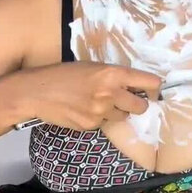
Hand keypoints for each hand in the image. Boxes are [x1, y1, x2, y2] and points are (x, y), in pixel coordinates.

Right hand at [18, 62, 161, 129]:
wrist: (37, 91)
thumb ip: (114, 76)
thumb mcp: (93, 67)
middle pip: (142, 106)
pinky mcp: (90, 125)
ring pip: (123, 117)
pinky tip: (83, 110)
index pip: (150, 83)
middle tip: (128, 101)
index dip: (154, 88)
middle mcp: (111, 93)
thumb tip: (134, 87)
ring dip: (116, 112)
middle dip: (138, 104)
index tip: (151, 91)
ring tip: (98, 102)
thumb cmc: (64, 74)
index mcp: (113, 73)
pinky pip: (104, 124)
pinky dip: (98, 119)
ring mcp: (101, 111)